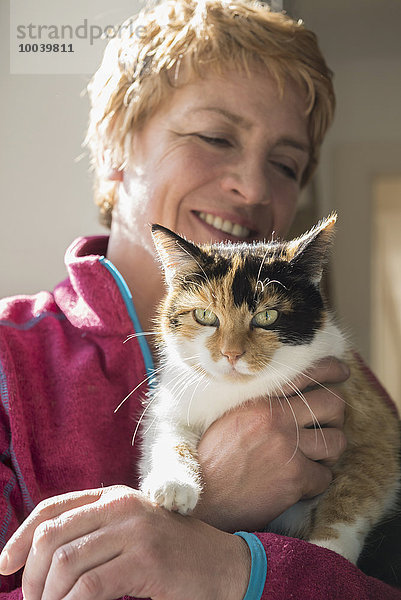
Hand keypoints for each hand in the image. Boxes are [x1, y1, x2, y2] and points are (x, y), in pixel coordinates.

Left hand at [0, 486, 250, 599]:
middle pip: (52, 535)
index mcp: (114, 497)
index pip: (52, 509)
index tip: (5, 568)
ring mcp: (135, 530)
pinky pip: (90, 587)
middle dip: (32, 576)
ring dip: (49, 597)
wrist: (225, 566)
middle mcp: (121, 505)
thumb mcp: (131, 534)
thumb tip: (40, 566)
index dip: (20, 538)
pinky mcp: (146, 560)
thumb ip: (95, 537)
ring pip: (66, 563)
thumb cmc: (173, 555)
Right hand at [193, 357, 348, 531]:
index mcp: (260, 398)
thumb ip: (260, 402)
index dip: (331, 369)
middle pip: (334, 404)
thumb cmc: (211, 457)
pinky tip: (297, 484)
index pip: (306, 373)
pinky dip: (315, 482)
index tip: (342, 373)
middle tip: (324, 429)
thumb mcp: (230, 415)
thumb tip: (289, 395)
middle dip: (335, 418)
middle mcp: (277, 417)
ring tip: (313, 459)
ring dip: (329, 453)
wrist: (202, 495)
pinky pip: (325, 476)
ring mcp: (287, 447)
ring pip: (337, 441)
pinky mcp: (294, 478)